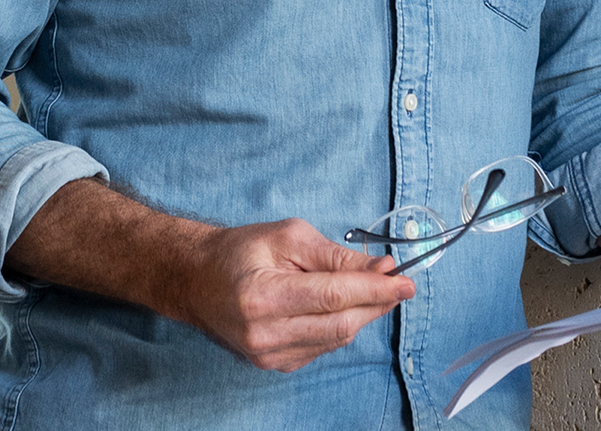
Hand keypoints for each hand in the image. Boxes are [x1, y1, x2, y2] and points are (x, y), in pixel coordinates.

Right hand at [161, 217, 416, 372]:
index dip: (375, 290)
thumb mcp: (287, 236)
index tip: (405, 281)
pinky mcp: (275, 365)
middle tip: (396, 283)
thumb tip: (379, 269)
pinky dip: (339, 326)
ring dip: (360, 315)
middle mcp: (265, 334)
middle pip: (341, 324)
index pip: (334, 297)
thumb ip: (335, 255)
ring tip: (369, 290)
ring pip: (336, 339)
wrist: (195, 280)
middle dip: (376, 303)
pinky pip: (323, 347)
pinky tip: (338, 307)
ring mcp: (269, 355)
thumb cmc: (238, 251)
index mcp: (264, 296)